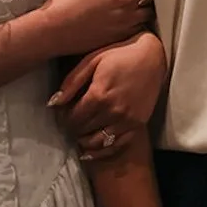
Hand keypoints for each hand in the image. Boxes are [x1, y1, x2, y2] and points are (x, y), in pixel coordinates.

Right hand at [37, 0, 152, 58]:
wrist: (54, 30)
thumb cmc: (63, 3)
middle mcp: (126, 1)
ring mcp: (127, 20)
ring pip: (150, 11)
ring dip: (147, 7)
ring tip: (141, 5)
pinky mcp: (123, 36)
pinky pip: (142, 28)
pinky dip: (141, 23)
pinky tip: (132, 21)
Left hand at [51, 32, 166, 160]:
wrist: (152, 56)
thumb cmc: (119, 54)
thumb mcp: (91, 61)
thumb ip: (71, 83)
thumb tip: (53, 103)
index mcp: (99, 95)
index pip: (73, 118)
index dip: (63, 119)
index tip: (61, 114)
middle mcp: (113, 111)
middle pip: (83, 130)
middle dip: (72, 128)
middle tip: (69, 122)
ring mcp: (127, 120)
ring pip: (98, 142)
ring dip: (84, 141)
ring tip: (79, 135)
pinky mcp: (138, 124)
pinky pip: (117, 146)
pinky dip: (102, 152)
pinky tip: (91, 151)